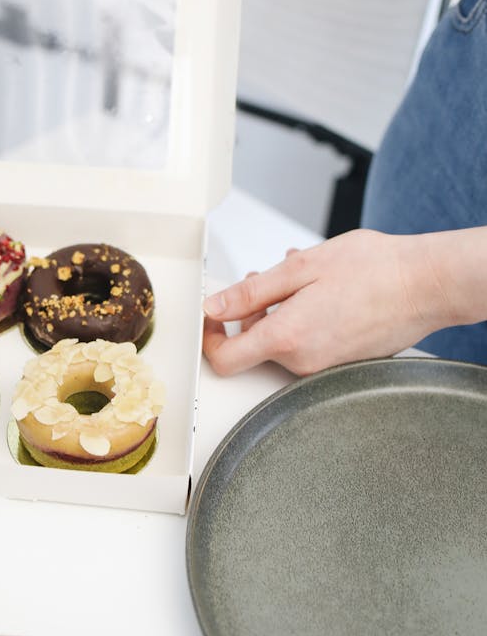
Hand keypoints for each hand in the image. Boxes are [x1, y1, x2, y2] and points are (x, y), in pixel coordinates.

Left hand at [202, 229, 452, 375]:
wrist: (427, 285)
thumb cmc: (374, 271)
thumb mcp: (300, 268)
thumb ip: (251, 292)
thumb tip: (215, 306)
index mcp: (287, 338)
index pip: (224, 359)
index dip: (209, 337)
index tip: (212, 316)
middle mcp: (304, 362)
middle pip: (253, 348)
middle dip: (250, 315)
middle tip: (263, 281)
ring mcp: (324, 367)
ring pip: (281, 344)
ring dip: (278, 313)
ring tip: (299, 280)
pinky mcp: (341, 364)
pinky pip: (307, 345)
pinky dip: (303, 320)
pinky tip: (320, 293)